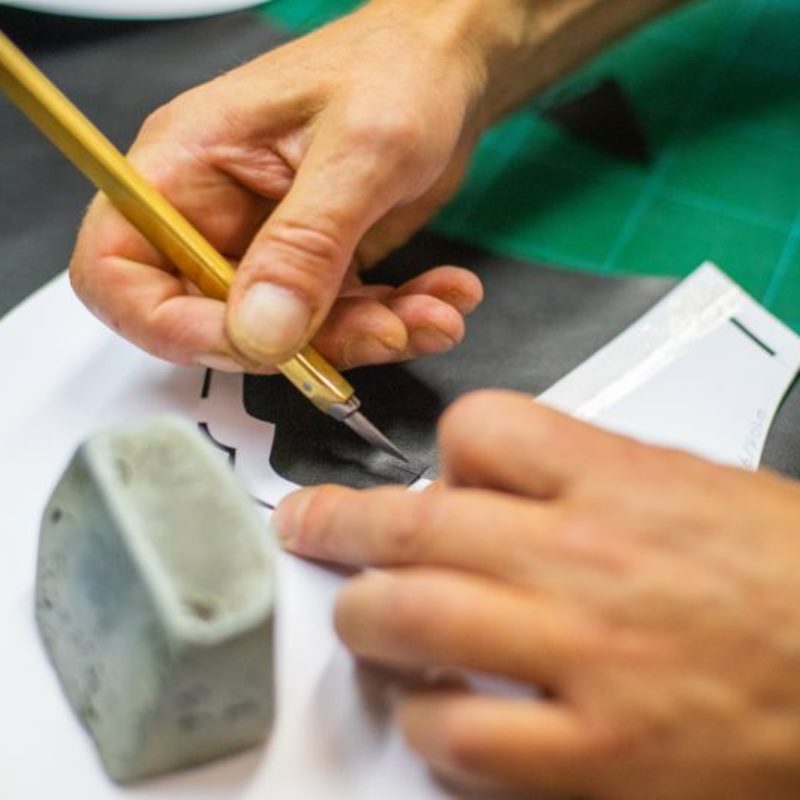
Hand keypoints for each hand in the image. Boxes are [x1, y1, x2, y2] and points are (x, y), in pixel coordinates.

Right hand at [69, 0, 491, 371]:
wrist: (449, 64)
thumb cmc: (396, 69)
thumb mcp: (357, 152)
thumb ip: (305, 245)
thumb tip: (260, 332)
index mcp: (187, 167)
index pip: (118, 269)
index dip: (169, 325)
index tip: (256, 346)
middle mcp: (216, 215)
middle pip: (217, 321)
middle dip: (307, 344)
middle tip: (384, 331)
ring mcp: (268, 247)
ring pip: (291, 335)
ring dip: (367, 337)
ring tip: (434, 314)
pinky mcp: (317, 268)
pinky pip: (340, 320)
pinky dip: (394, 321)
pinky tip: (442, 299)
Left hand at [277, 390, 799, 799]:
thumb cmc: (788, 573)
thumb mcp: (690, 484)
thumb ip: (587, 472)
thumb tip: (502, 478)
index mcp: (617, 481)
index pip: (479, 430)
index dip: (441, 452)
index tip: (434, 477)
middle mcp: (587, 560)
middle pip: (417, 524)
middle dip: (340, 525)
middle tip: (310, 528)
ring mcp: (586, 659)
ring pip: (414, 622)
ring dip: (363, 620)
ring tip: (358, 619)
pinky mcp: (598, 756)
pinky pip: (463, 739)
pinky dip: (426, 723)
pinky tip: (432, 714)